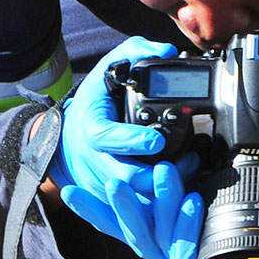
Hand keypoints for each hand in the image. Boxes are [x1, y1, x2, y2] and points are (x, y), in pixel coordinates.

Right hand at [49, 36, 204, 258]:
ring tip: (193, 172)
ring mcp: (105, 187)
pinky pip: (140, 211)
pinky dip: (163, 206)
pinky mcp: (117, 203)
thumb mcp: (107, 71)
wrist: (65, 142)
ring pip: (135, 201)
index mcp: (92, 133)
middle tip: (189, 162)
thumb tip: (167, 48)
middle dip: (158, 177)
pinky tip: (189, 192)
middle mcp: (96, 164)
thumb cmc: (93, 106)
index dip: (134, 142)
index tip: (158, 141)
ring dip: (165, 193)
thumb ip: (133, 52)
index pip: (110, 140)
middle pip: (126, 181)